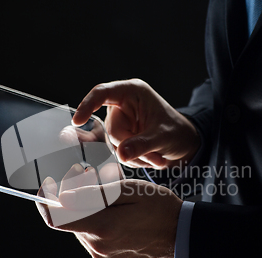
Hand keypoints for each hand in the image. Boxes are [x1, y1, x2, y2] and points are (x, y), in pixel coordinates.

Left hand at [36, 174, 182, 257]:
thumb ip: (94, 194)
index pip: (55, 218)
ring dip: (85, 209)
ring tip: (108, 197)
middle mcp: (97, 246)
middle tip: (90, 178)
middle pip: (69, 218)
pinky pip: (90, 237)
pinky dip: (95, 222)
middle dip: (73, 197)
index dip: (45, 200)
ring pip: (79, 226)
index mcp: (102, 227)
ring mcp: (101, 255)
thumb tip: (63, 195)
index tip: (47, 185)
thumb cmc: (159, 208)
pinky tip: (114, 213)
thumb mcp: (129, 190)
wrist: (180, 235)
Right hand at [73, 79, 199, 169]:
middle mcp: (122, 105)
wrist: (184, 142)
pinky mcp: (120, 137)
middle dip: (131, 147)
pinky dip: (134, 160)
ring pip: (114, 145)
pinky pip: (118, 153)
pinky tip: (150, 158)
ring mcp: (120, 122)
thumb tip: (121, 154)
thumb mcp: (163, 136)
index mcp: (132, 92)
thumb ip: (142, 144)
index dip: (87, 105)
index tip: (78, 121)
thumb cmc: (176, 131)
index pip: (102, 93)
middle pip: (111, 130)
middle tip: (154, 157)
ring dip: (134, 157)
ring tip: (156, 157)